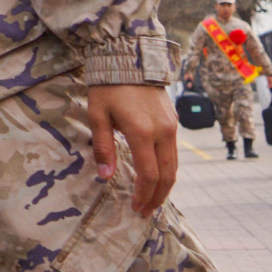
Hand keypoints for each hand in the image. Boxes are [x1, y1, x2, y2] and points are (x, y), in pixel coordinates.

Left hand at [89, 83, 178, 216]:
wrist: (130, 60)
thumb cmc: (108, 87)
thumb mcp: (97, 115)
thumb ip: (103, 146)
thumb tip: (105, 176)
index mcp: (142, 132)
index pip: (149, 174)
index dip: (144, 194)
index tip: (136, 208)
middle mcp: (162, 132)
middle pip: (167, 175)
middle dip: (157, 197)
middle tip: (146, 211)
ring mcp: (171, 127)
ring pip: (174, 166)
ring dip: (164, 186)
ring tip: (152, 200)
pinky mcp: (173, 122)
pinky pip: (174, 152)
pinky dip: (167, 170)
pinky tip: (156, 176)